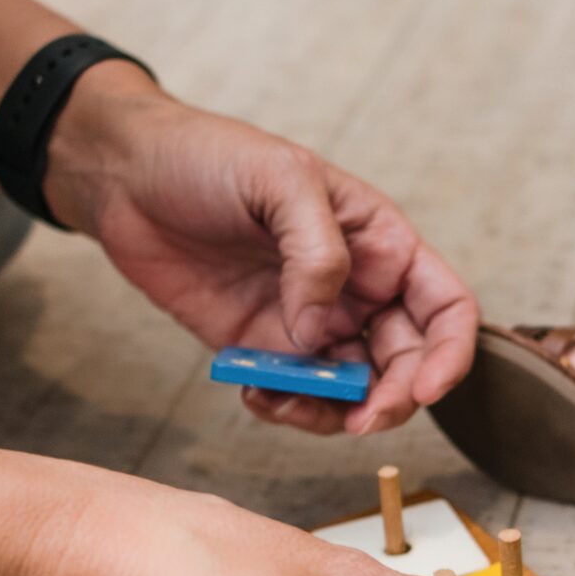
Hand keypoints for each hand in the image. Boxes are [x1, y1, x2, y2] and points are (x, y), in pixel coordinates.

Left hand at [44, 65, 479, 435]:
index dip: (450, 354)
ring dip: (332, 413)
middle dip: (391, 400)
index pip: (446, 307)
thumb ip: (317, 252)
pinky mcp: (259, 346)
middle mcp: (354, 289)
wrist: (125, 175)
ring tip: (286, 400)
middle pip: (405, 363)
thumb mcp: (279, 179)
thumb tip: (321, 331)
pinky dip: (285, 408)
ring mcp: (308, 322)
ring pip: (351, 392)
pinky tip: (254, 392)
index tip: (423, 390)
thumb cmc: (208, 156)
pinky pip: (293, 394)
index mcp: (378, 242)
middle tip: (359, 419)